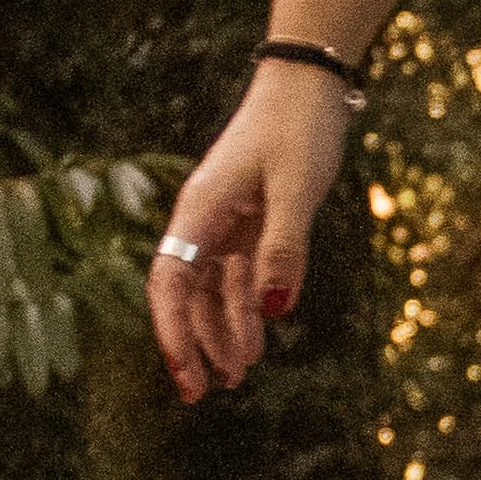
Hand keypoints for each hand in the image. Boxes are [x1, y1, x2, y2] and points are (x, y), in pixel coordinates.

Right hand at [147, 64, 357, 399]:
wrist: (309, 86)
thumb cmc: (298, 129)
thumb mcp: (295, 189)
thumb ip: (283, 248)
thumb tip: (273, 310)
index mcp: (200, 210)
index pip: (171, 282)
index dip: (172, 331)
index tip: (185, 373)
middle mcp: (204, 219)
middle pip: (185, 293)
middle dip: (192, 343)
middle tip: (202, 393)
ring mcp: (226, 221)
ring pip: (214, 288)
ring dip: (224, 331)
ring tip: (239, 375)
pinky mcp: (251, 221)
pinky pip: (240, 273)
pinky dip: (247, 306)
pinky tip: (259, 335)